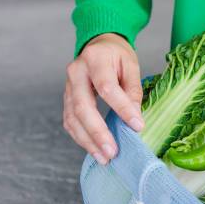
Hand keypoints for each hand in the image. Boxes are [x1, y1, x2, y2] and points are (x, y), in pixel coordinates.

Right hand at [63, 33, 143, 164]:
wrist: (98, 45)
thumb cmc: (117, 55)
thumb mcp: (131, 65)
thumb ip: (132, 90)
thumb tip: (134, 117)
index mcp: (95, 59)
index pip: (107, 88)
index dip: (122, 108)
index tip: (137, 126)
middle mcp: (76, 73)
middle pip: (83, 107)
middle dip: (98, 133)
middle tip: (112, 152)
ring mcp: (67, 87)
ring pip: (72, 118)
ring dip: (88, 141)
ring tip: (104, 157)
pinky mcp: (66, 98)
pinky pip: (69, 121)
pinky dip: (81, 137)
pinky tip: (94, 149)